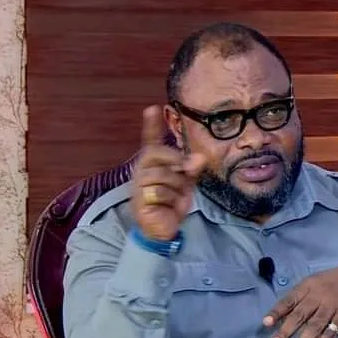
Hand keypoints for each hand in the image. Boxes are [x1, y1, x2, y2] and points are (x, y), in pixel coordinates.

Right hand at [131, 105, 206, 240]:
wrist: (165, 229)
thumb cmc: (172, 203)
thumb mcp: (187, 184)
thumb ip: (192, 169)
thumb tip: (199, 157)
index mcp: (154, 164)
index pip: (151, 141)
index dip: (151, 126)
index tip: (152, 108)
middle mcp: (142, 170)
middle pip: (154, 153)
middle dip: (174, 160)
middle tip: (186, 170)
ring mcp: (138, 185)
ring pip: (161, 174)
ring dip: (176, 186)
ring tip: (176, 197)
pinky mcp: (139, 199)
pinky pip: (159, 192)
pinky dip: (171, 200)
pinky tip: (168, 206)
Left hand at [263, 262, 337, 337]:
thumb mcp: (321, 280)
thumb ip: (305, 294)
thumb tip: (287, 312)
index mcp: (310, 285)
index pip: (290, 299)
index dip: (277, 311)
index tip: (265, 323)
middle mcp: (319, 296)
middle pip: (299, 315)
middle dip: (285, 331)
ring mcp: (332, 307)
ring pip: (313, 327)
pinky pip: (330, 333)